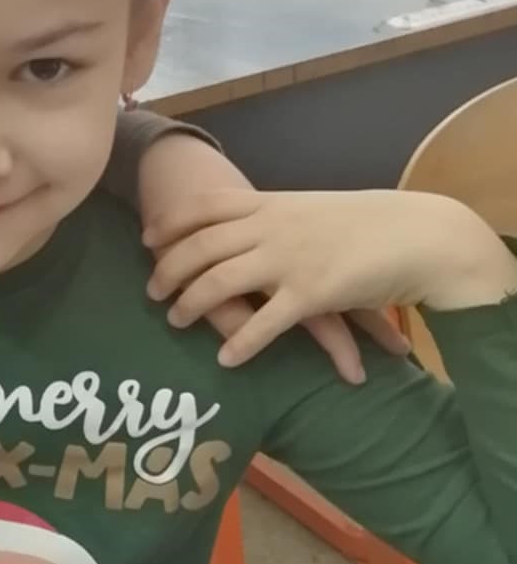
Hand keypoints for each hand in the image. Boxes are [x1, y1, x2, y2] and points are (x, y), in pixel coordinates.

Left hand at [142, 187, 516, 368]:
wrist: (416, 233)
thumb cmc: (366, 222)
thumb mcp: (310, 208)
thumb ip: (276, 217)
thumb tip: (249, 225)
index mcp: (270, 204)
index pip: (204, 206)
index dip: (170, 222)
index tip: (147, 240)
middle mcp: (271, 228)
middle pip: (199, 246)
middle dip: (169, 270)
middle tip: (151, 293)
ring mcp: (288, 259)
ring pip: (219, 281)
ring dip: (191, 304)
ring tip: (175, 322)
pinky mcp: (311, 293)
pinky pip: (264, 323)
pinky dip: (240, 343)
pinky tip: (225, 358)